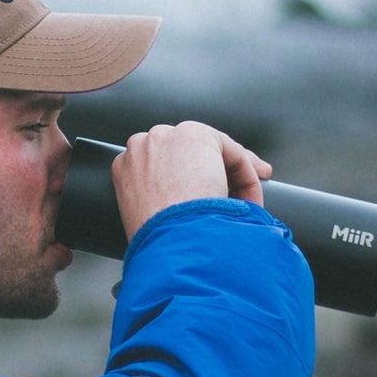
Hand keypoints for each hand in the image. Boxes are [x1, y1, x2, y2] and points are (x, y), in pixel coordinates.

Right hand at [111, 121, 272, 238]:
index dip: (191, 187)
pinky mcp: (195, 135)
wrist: (169, 238)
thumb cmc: (159, 242)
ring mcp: (167, 137)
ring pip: (211, 151)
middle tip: (236, 201)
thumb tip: (185, 211)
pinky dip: (246, 174)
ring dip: (234, 176)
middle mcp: (142, 145)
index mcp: (124, 168)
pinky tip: (251, 198)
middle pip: (188, 155)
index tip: (208, 205)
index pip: (164, 168)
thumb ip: (157, 205)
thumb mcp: (145, 222)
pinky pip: (230, 151)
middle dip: (214, 175)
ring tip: (249, 203)